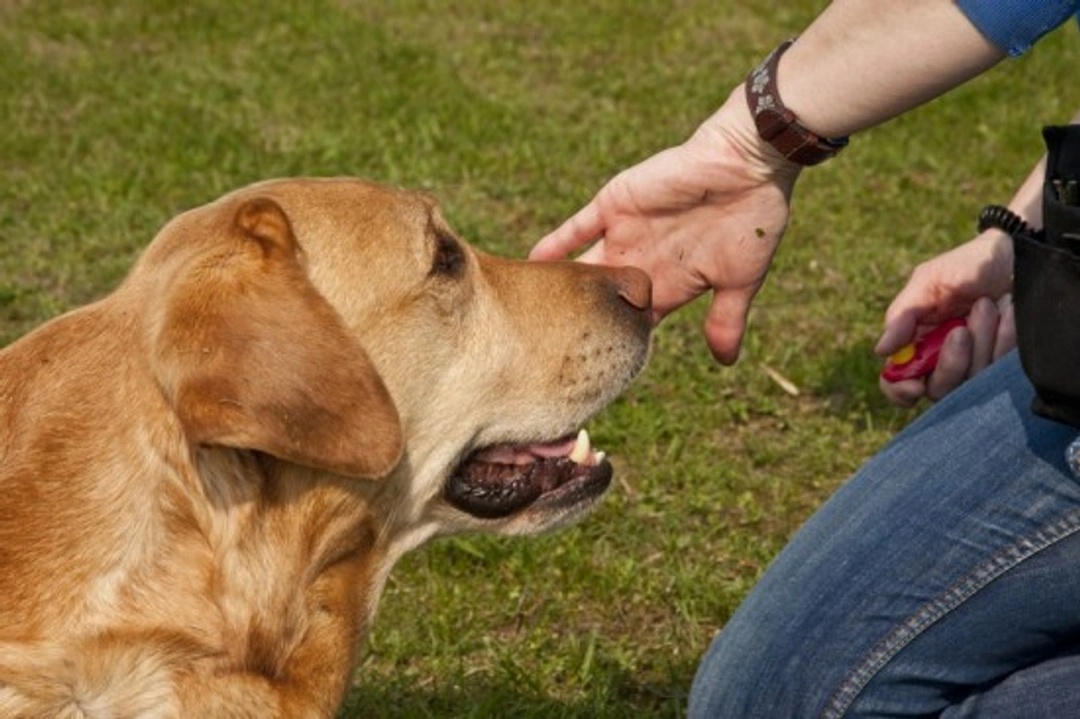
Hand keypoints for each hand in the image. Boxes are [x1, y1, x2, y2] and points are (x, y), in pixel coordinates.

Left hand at [530, 91, 799, 364]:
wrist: (747, 164)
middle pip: (599, 302)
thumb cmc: (753, 222)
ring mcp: (624, 235)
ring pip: (581, 269)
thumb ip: (726, 319)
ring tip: (527, 318)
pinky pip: (574, 230)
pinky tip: (528, 269)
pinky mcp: (613, 207)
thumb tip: (726, 362)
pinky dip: (553, 247)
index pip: (633, 323)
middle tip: (546, 356)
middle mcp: (641, 262)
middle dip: (578, 325)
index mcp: (669, 284)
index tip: (592, 374)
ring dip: (557, 290)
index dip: (616, 346)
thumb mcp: (740, 279)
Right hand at [876, 230, 1014, 406]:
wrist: (1014, 254)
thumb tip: (881, 350)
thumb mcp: (929, 281)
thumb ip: (903, 315)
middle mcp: (942, 360)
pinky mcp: (1005, 362)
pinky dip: (1005, 340)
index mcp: (915, 344)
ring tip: (987, 305)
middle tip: (960, 330)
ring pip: (972, 381)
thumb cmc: (965, 265)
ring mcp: (976, 363)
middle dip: (951, 363)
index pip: (897, 383)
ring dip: (981, 342)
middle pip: (938, 390)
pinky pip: (1003, 370)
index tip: (915, 387)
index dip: (900, 391)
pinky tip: (1008, 314)